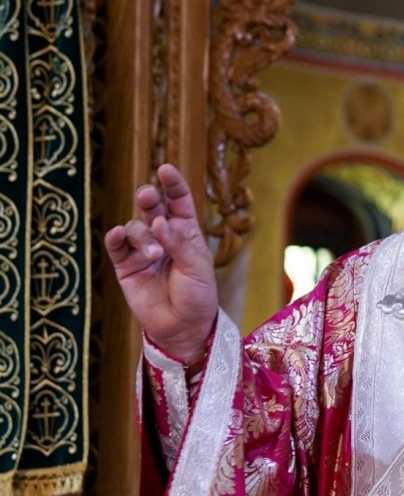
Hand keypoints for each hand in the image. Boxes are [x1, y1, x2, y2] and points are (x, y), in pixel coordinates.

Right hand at [104, 164, 217, 362]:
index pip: (178, 201)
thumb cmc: (198, 295)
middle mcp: (163, 237)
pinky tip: (116, 235)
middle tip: (148, 194)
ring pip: (134, 228)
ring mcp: (143, 250)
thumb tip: (159, 222)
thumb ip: (179, 243)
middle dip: (148, 198)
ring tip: (155, 255)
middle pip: (151, 208)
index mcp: (186, 232)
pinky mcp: (125, 266)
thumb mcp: (197, 267)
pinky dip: (114, 238)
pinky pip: (116, 246)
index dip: (173, 184)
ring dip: (142, 236)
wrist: (183, 327)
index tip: (165, 169)